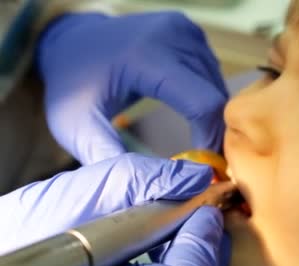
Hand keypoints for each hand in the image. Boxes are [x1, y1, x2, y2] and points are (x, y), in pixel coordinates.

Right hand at [0, 154, 231, 265]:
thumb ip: (138, 181)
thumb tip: (196, 179)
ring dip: (194, 246)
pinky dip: (180, 257)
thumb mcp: (71, 196)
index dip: (201, 248)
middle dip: (204, 241)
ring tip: (175, 215)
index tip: (198, 208)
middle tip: (193, 203)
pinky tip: (162, 235)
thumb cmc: (14, 239)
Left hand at [36, 12, 227, 164]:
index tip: (204, 168)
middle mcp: (174, 37)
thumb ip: (111, 159)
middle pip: (216, 97)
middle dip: (214, 134)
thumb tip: (153, 190)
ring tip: (200, 144)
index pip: (203, 103)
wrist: (70, 40)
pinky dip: (209, 99)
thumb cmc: (71, 84)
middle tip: (204, 164)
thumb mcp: (77, 126)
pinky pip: (213, 75)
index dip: (212, 139)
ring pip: (219, 86)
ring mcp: (185, 32)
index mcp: (147, 57)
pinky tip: (195, 117)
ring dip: (213, 117)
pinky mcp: (191, 34)